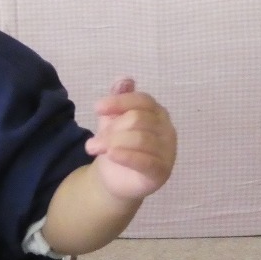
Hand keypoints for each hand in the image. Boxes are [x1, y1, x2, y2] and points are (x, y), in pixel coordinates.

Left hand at [84, 78, 176, 202]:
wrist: (115, 179)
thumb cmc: (118, 146)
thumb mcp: (113, 120)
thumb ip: (119, 100)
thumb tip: (124, 79)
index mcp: (157, 113)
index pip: (142, 100)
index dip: (119, 102)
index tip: (97, 108)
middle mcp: (167, 129)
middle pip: (138, 119)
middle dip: (111, 129)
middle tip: (92, 142)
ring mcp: (168, 151)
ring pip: (140, 139)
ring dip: (111, 143)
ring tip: (94, 149)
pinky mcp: (162, 171)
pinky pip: (145, 161)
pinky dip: (127, 156)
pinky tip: (112, 155)